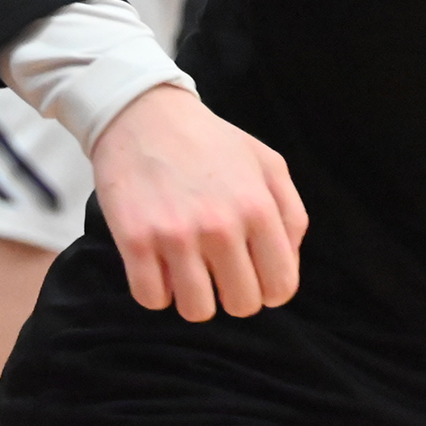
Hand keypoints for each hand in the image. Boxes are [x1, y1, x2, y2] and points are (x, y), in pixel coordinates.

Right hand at [89, 85, 306, 320]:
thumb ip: (290, 214)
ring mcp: (176, 236)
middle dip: (233, 294)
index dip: (270, 290)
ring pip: (197, 311)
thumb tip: (288, 262)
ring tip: (189, 268)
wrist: (145, 115)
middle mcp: (221, 226)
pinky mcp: (135, 241)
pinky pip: (152, 300)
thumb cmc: (211, 141)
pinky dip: (156, 290)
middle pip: (241, 305)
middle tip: (219, 271)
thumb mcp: (268, 163)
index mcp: (258, 207)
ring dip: (194, 296)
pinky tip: (159, 264)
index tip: (254, 278)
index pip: (281, 286)